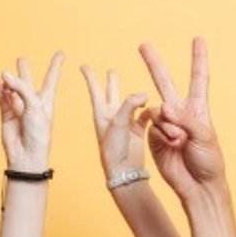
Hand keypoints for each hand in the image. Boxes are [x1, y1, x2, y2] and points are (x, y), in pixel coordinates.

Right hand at [0, 52, 63, 174]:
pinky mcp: (6, 113)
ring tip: (3, 74)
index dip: (55, 65)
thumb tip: (2, 75)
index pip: (51, 78)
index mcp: (46, 100)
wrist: (27, 154)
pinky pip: (1, 97)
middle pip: (28, 81)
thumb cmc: (38, 133)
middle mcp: (32, 102)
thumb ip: (20, 87)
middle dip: (25, 71)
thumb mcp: (35, 105)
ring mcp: (18, 107)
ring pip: (11, 88)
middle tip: (21, 59)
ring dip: (8, 80)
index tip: (61, 53)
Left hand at [81, 65, 149, 179]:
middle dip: (112, 81)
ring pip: (132, 104)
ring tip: (143, 96)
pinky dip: (149, 112)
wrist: (123, 170)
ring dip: (137, 98)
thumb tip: (146, 95)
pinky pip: (145, 116)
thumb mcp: (119, 121)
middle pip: (112, 92)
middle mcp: (112, 116)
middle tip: (111, 70)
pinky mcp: (137, 131)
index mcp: (101, 112)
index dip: (90, 77)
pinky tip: (152, 111)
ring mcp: (125, 123)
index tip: (83, 66)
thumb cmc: (114, 147)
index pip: (95, 89)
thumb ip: (131, 103)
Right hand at [140, 38, 225, 199]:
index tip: (198, 39)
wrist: (198, 186)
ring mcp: (166, 125)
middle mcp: (180, 113)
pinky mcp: (154, 138)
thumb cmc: (209, 161)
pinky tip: (171, 145)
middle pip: (165, 82)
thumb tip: (161, 106)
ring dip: (166, 124)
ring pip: (156, 110)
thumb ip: (183, 118)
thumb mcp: (204, 135)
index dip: (198, 58)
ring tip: (178, 140)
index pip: (199, 78)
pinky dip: (160, 134)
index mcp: (198, 108)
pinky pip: (151, 127)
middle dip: (153, 64)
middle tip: (143, 45)